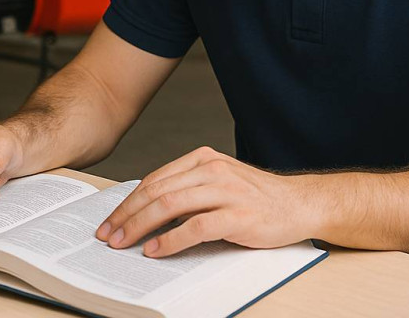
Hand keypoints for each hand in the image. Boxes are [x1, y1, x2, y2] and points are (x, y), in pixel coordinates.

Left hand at [94, 146, 312, 257]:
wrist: (299, 204)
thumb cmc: (256, 197)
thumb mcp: (219, 182)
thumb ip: (188, 189)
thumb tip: (146, 211)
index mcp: (203, 159)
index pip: (155, 180)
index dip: (128, 201)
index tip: (111, 220)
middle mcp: (212, 170)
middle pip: (157, 192)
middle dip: (127, 215)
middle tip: (109, 234)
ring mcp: (225, 191)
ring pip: (170, 206)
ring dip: (141, 227)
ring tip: (125, 243)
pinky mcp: (238, 216)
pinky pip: (195, 227)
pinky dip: (170, 240)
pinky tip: (156, 250)